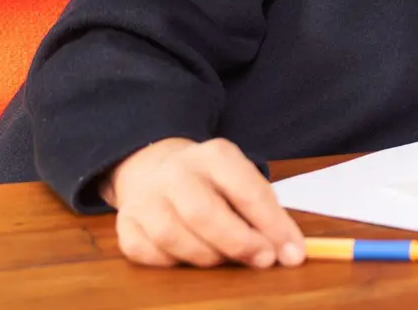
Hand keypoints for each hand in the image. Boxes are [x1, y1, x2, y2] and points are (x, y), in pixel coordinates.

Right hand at [103, 137, 304, 268]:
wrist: (155, 167)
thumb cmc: (212, 183)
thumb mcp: (242, 181)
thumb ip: (264, 213)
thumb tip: (290, 252)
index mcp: (215, 156)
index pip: (247, 191)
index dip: (273, 225)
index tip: (293, 253)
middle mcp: (176, 172)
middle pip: (203, 213)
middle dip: (238, 242)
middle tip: (263, 260)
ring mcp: (145, 197)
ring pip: (172, 236)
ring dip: (206, 256)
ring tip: (225, 259)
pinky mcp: (125, 223)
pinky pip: (147, 253)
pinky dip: (172, 262)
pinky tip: (188, 257)